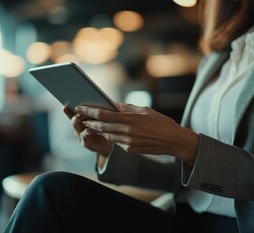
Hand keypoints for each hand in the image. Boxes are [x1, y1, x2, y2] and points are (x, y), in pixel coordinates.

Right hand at [63, 106, 112, 156]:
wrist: (109, 145)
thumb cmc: (105, 129)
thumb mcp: (100, 118)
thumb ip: (97, 111)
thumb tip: (98, 98)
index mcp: (81, 120)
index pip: (73, 113)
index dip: (68, 108)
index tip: (66, 103)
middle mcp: (79, 128)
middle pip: (73, 119)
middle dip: (73, 112)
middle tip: (75, 107)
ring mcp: (81, 136)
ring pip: (76, 128)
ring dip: (76, 121)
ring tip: (78, 116)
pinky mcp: (86, 143)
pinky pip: (84, 138)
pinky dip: (85, 133)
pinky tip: (88, 129)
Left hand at [76, 103, 198, 163]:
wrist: (173, 140)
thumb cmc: (160, 122)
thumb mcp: (144, 110)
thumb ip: (127, 108)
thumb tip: (114, 104)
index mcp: (129, 118)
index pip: (103, 113)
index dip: (89, 110)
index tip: (80, 107)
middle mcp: (126, 131)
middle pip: (101, 125)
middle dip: (89, 121)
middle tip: (81, 117)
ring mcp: (127, 142)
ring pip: (107, 135)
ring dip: (97, 129)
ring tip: (90, 124)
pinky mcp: (130, 150)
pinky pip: (117, 142)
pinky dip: (112, 136)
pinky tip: (109, 132)